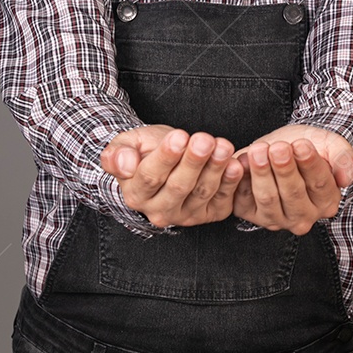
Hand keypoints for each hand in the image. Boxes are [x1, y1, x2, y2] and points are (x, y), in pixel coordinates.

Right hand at [100, 125, 243, 227]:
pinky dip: (230, 183)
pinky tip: (235, 164)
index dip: (166, 157)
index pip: (150, 177)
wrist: (164, 161)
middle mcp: (159, 211)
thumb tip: (125, 165)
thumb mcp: (126, 144)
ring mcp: (185, 216)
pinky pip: (222, 200)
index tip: (179, 136)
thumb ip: (117, 154)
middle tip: (204, 140)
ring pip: (202, 193)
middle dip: (193, 161)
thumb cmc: (145, 151)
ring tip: (222, 146)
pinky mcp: (208, 214)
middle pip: (178, 187)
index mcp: (136, 194)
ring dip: (215, 168)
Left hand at [232, 126, 352, 234]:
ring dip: (262, 173)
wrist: (281, 146)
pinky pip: (242, 198)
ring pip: (268, 198)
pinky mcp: (248, 212)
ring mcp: (275, 218)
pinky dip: (240, 179)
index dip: (310, 164)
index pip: (320, 186)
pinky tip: (241, 160)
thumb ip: (346, 159)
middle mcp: (302, 217)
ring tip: (259, 149)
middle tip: (278, 147)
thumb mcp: (332, 145)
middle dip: (284, 169)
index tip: (302, 145)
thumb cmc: (308, 146)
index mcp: (327, 202)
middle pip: (293, 194)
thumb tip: (348, 178)